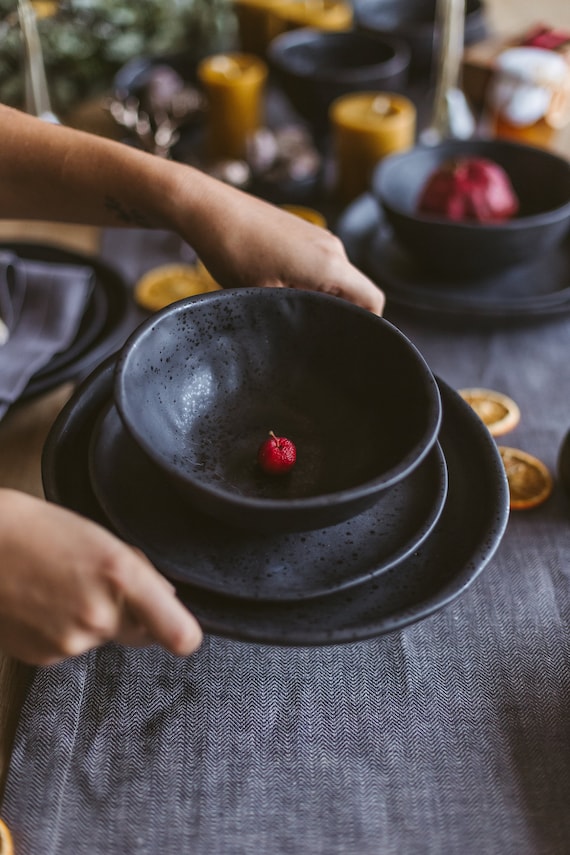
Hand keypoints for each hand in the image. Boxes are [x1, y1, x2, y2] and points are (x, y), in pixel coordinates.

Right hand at [0, 490, 201, 664]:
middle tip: (93, 584)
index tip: (179, 631)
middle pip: (138, 633)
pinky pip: (69, 648)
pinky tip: (41, 604)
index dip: (182, 635)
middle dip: (127, 615)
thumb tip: (168, 600)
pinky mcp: (44, 657)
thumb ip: (141, 574)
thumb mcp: (103, 539)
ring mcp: (71, 641)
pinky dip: (60, 630)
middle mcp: (100, 615)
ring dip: (88, 620)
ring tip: (58, 587)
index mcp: (122, 576)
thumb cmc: (40, 532)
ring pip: (100, 639)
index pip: (178, 633)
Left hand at [171, 174, 385, 315]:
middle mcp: (333, 247)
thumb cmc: (234, 250)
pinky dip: (307, 283)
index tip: (344, 346)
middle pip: (355, 292)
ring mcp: (318, 237)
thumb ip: (298, 317)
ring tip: (283, 309)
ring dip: (317, 298)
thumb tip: (313, 336)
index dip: (368, 327)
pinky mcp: (302, 233)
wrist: (209, 209)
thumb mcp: (265, 297)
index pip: (373, 301)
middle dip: (337, 315)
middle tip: (307, 336)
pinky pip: (319, 266)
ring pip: (334, 280)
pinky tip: (276, 289)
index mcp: (331, 264)